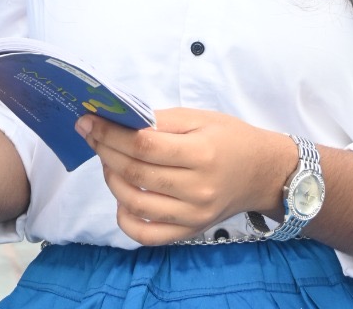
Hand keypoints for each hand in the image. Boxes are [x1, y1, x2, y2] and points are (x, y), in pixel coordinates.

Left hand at [77, 107, 293, 246]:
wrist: (263, 173)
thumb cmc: (231, 138)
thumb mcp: (200, 117)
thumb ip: (161, 120)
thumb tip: (120, 119)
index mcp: (201, 153)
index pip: (144, 146)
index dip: (111, 133)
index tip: (89, 121)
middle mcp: (197, 189)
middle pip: (136, 172)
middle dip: (104, 150)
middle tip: (90, 134)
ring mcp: (192, 216)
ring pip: (136, 202)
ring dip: (111, 178)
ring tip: (106, 159)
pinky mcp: (189, 232)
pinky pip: (148, 234)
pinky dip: (125, 218)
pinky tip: (121, 196)